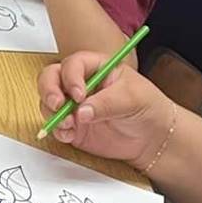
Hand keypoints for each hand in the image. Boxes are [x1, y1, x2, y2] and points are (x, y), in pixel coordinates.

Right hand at [38, 54, 176, 171]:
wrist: (153, 138)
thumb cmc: (148, 107)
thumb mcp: (132, 98)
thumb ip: (107, 103)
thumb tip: (82, 111)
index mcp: (96, 68)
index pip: (73, 64)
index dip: (71, 78)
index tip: (79, 95)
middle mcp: (81, 84)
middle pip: (51, 78)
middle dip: (49, 90)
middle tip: (58, 105)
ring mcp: (75, 105)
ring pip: (48, 102)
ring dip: (52, 113)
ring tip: (69, 124)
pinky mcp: (73, 126)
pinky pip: (55, 126)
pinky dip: (58, 131)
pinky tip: (70, 135)